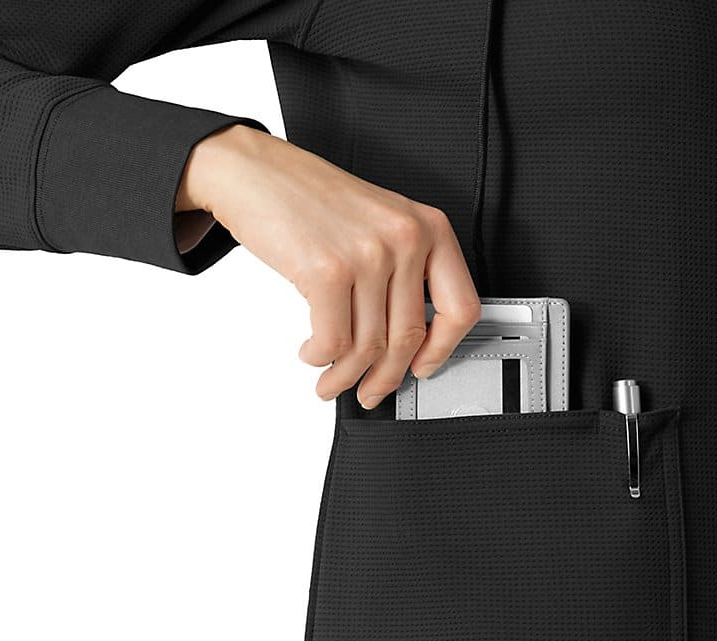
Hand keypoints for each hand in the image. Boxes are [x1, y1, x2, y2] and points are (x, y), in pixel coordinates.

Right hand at [177, 124, 480, 408]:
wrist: (256, 173)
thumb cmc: (311, 199)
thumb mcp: (378, 224)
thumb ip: (401, 273)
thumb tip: (403, 342)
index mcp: (428, 227)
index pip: (460, 307)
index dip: (442, 350)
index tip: (424, 367)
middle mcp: (405, 239)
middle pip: (407, 337)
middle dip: (385, 378)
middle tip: (369, 392)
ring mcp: (368, 255)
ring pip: (368, 345)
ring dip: (345, 376)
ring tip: (331, 382)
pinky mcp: (327, 271)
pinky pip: (334, 340)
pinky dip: (320, 358)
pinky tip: (312, 353)